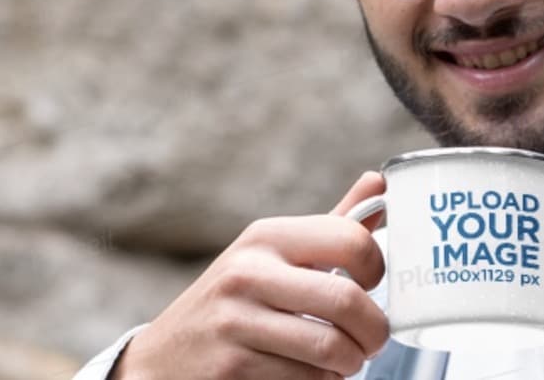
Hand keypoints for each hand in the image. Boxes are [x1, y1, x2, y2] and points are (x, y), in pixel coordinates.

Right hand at [111, 172, 388, 378]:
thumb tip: (378, 183)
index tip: (372, 285)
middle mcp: (248, 273)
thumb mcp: (274, 253)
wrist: (165, 358)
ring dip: (350, 362)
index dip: (377, 268)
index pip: (350, 240)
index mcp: (267, 236)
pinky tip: (306, 373)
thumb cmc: (236, 300)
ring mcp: (236, 323)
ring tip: (341, 358)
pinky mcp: (233, 370)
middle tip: (372, 339)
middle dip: (375, 330)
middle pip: (347, 302)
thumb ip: (330, 227)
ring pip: (332, 350)